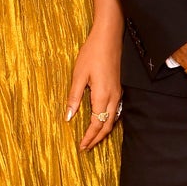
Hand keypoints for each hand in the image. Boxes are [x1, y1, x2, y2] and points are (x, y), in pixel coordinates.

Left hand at [64, 23, 122, 151]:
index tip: (81, 146)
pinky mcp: (118, 88)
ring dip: (103, 131)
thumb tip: (68, 116)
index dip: (89, 137)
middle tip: (86, 147)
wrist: (109, 37)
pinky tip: (102, 121)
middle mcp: (113, 97)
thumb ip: (74, 97)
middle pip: (107, 126)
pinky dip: (108, 121)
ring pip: (113, 120)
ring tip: (92, 138)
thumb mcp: (78, 75)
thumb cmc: (92, 53)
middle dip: (97, 139)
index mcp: (102, 96)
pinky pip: (115, 111)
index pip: (96, 124)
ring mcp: (118, 93)